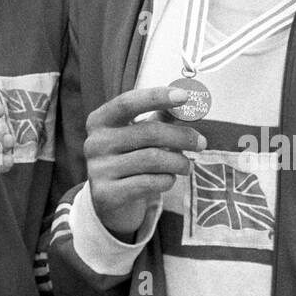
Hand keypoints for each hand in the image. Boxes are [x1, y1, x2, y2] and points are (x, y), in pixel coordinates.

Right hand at [83, 86, 206, 239]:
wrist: (111, 199)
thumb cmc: (131, 157)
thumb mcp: (142, 134)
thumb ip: (162, 117)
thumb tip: (190, 101)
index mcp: (100, 120)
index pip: (127, 102)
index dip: (156, 97)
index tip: (185, 96)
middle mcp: (94, 142)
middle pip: (148, 132)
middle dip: (181, 136)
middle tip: (201, 142)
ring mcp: (98, 169)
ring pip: (152, 159)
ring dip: (178, 162)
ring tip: (187, 166)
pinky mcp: (107, 194)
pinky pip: (149, 183)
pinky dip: (167, 180)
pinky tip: (169, 179)